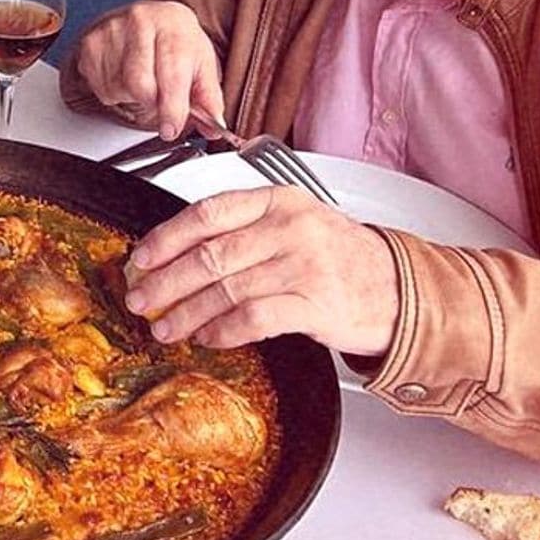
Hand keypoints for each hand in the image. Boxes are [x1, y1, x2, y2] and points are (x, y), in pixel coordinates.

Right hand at [73, 0, 224, 140]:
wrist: (151, 20)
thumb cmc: (177, 43)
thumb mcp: (201, 65)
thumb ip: (209, 99)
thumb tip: (213, 128)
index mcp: (174, 23)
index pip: (172, 72)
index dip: (172, 107)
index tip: (171, 128)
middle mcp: (141, 20)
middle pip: (139, 83)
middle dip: (151, 104)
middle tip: (158, 105)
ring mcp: (112, 30)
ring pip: (118, 88)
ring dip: (132, 98)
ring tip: (144, 81)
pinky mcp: (91, 43)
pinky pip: (100, 87)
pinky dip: (114, 93)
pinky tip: (124, 77)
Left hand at [122, 187, 399, 356]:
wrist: (399, 287)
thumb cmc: (340, 257)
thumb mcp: (294, 224)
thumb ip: (243, 231)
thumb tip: (178, 254)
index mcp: (277, 201)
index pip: (207, 213)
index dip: (166, 237)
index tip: (140, 258)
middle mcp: (289, 228)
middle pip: (209, 255)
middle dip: (165, 281)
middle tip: (141, 299)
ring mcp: (303, 265)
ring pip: (225, 289)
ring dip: (186, 313)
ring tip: (165, 327)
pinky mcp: (315, 305)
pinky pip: (253, 319)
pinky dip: (222, 331)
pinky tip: (207, 337)